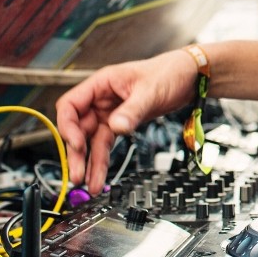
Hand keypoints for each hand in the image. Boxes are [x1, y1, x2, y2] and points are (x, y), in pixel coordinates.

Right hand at [55, 49, 197, 193]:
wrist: (188, 76)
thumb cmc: (168, 72)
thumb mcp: (150, 91)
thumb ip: (132, 110)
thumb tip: (117, 127)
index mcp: (102, 84)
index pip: (70, 105)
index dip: (68, 126)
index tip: (77, 144)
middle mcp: (102, 99)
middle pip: (78, 127)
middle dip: (77, 152)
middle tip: (78, 174)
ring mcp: (110, 112)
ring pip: (92, 140)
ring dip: (89, 162)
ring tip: (89, 184)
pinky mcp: (122, 122)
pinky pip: (107, 143)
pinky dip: (102, 159)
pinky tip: (99, 175)